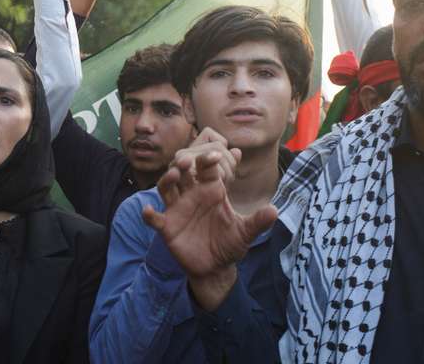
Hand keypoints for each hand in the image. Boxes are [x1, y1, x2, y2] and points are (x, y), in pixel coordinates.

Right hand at [141, 129, 276, 310]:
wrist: (215, 267)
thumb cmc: (230, 244)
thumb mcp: (245, 233)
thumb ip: (257, 222)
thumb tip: (274, 210)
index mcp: (211, 190)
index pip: (206, 169)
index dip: (208, 160)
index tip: (215, 156)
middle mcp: (191, 195)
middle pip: (182, 172)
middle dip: (182, 163)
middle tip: (186, 160)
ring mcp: (177, 209)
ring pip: (166, 188)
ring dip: (166, 180)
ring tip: (172, 175)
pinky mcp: (167, 227)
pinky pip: (154, 218)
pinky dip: (149, 214)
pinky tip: (149, 211)